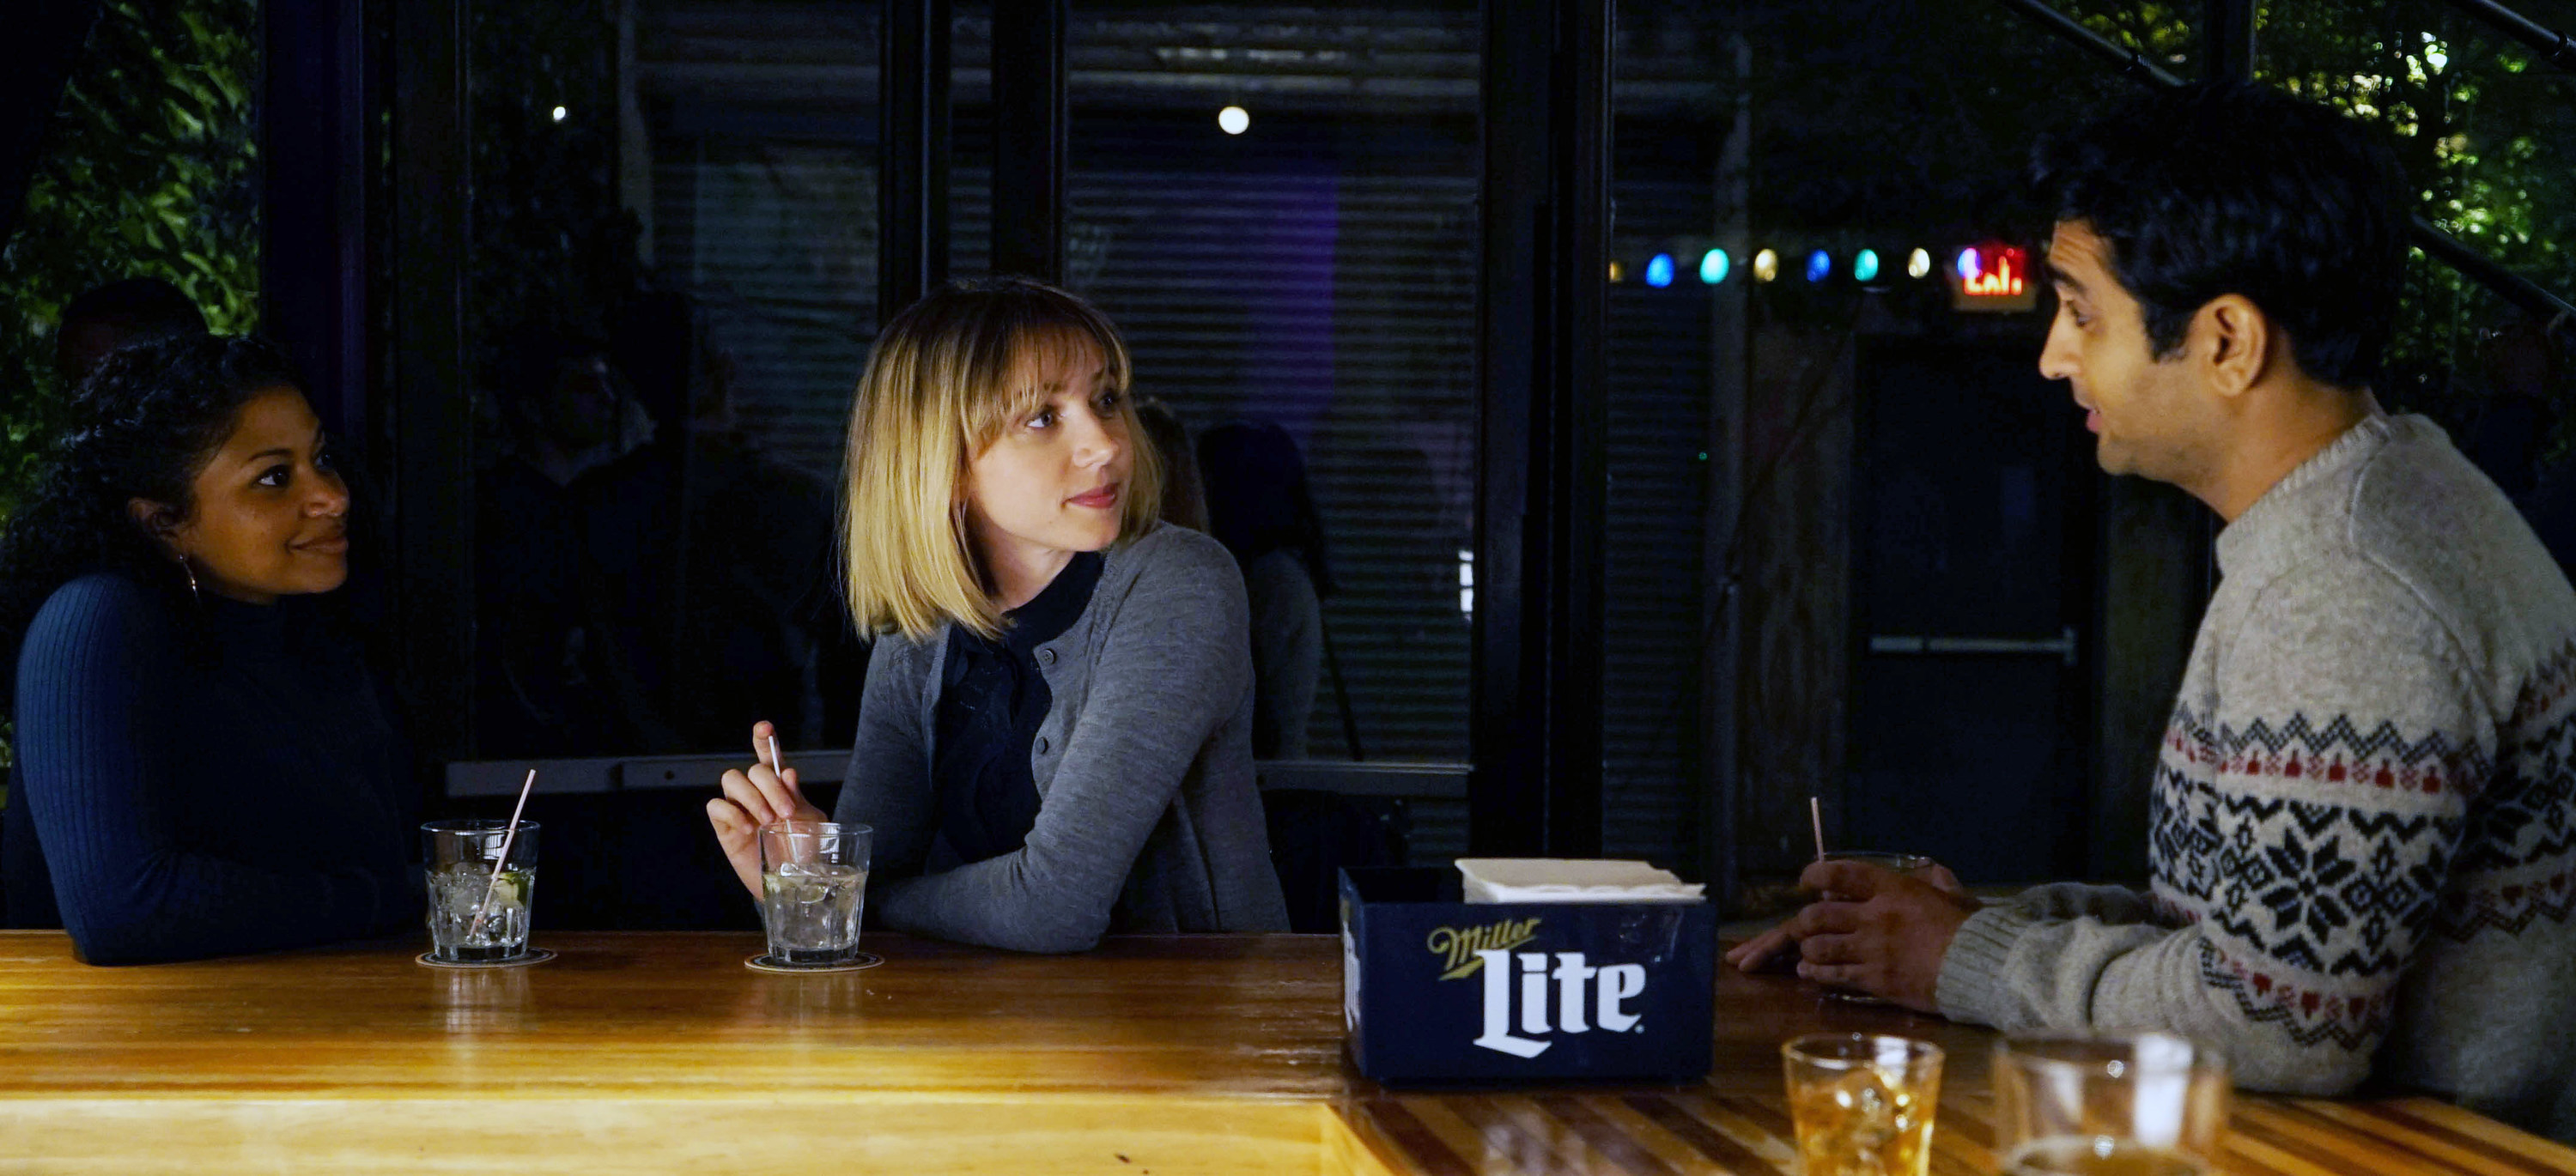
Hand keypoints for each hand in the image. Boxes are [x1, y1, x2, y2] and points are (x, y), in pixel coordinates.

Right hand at [705, 720, 827, 899]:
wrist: (793, 884)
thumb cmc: (804, 852)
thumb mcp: (811, 824)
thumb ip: (798, 799)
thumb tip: (787, 772)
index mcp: (780, 787)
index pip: (769, 756)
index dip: (764, 739)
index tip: (764, 728)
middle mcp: (757, 793)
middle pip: (753, 769)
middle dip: (770, 787)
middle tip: (784, 813)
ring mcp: (739, 808)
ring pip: (731, 780)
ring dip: (751, 797)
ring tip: (767, 821)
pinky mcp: (724, 827)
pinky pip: (716, 806)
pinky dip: (732, 813)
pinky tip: (748, 829)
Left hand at [1724, 862, 1970, 973]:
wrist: (1982, 967)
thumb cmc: (1969, 929)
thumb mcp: (1952, 896)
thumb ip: (1936, 883)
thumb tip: (1934, 873)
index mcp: (1893, 889)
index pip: (1840, 873)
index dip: (1815, 874)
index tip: (1806, 880)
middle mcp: (1875, 916)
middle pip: (1818, 914)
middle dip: (1806, 919)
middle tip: (1807, 923)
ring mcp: (1872, 950)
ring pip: (1819, 946)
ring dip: (1808, 948)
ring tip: (1808, 950)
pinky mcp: (1875, 980)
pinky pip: (1833, 975)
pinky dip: (1815, 972)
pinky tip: (1808, 971)